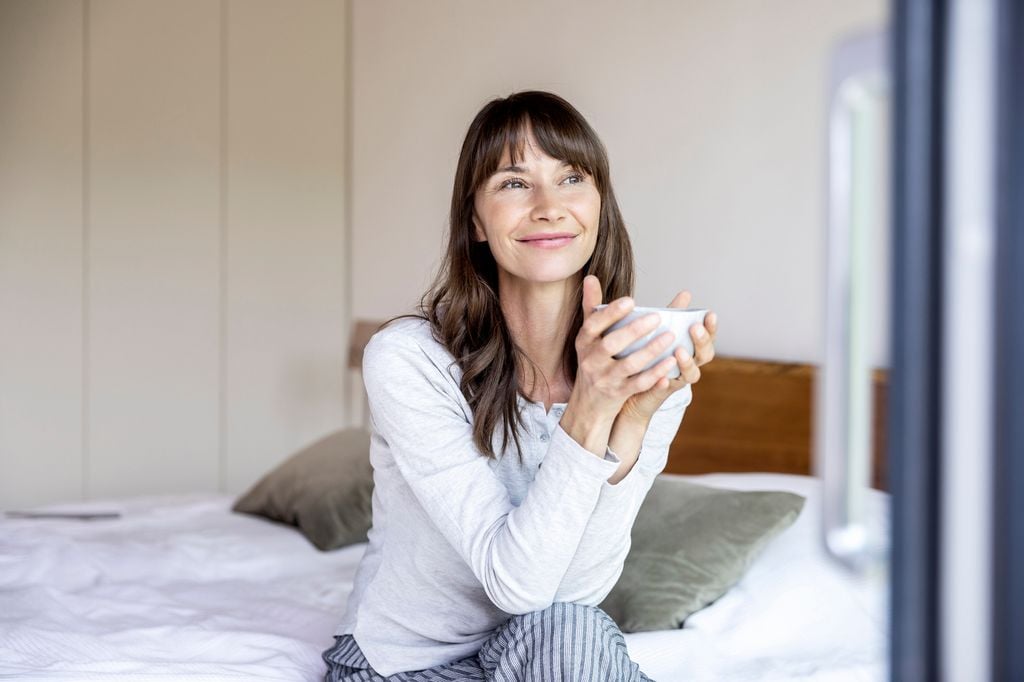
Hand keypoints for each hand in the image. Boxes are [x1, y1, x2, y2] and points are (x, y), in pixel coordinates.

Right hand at [560, 276, 681, 453]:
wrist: (588, 404)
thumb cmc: (593, 361)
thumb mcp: (588, 337)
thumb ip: (592, 308)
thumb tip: (590, 277)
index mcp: (584, 342)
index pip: (593, 325)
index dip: (610, 313)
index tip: (630, 300)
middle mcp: (591, 360)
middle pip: (611, 345)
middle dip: (633, 331)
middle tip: (657, 317)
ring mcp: (605, 379)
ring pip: (628, 365)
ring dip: (650, 351)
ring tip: (670, 337)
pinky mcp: (618, 394)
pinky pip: (639, 383)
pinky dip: (655, 373)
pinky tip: (671, 362)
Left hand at [618, 289, 717, 423]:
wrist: (632, 386)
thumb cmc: (651, 354)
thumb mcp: (662, 331)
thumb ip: (674, 315)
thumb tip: (686, 293)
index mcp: (692, 349)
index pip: (708, 337)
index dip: (712, 328)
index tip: (710, 314)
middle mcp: (688, 365)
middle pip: (705, 355)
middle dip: (701, 341)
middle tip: (694, 328)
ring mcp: (677, 380)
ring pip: (691, 375)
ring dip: (687, 363)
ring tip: (679, 352)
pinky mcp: (660, 393)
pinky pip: (664, 390)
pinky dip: (664, 384)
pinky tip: (662, 378)